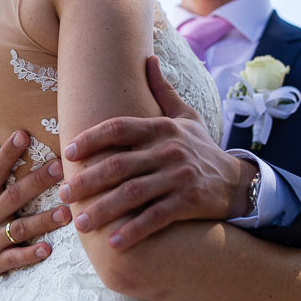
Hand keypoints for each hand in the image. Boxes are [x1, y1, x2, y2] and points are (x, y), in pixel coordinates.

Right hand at [0, 120, 71, 287]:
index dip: (7, 153)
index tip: (23, 135)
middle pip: (14, 196)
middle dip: (37, 182)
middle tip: (59, 167)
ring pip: (20, 229)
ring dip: (43, 221)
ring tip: (67, 211)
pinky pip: (15, 258)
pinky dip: (30, 255)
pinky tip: (48, 249)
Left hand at [59, 55, 256, 249]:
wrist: (237, 181)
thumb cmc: (201, 148)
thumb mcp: (185, 116)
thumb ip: (162, 89)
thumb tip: (148, 56)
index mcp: (162, 128)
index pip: (119, 127)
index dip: (91, 139)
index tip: (67, 152)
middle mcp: (169, 150)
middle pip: (118, 164)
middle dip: (87, 180)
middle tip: (64, 194)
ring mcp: (179, 176)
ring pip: (132, 194)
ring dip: (103, 210)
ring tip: (80, 223)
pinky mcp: (189, 201)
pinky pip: (156, 217)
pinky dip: (134, 231)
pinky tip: (114, 244)